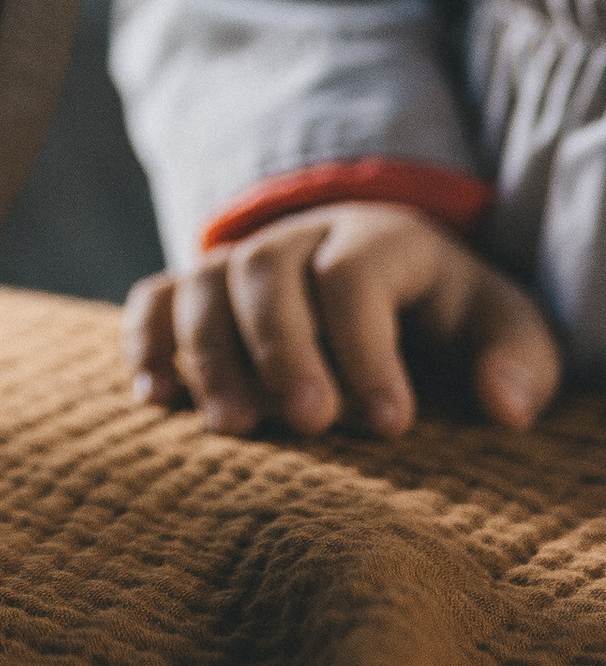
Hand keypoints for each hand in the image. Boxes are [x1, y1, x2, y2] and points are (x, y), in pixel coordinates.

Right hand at [125, 202, 560, 441]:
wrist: (391, 282)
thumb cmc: (452, 320)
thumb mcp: (503, 327)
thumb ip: (518, 359)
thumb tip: (503, 404)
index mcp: (378, 237)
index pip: (355, 275)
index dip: (368, 347)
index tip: (391, 423)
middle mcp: (298, 237)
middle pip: (266, 270)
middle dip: (282, 348)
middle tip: (308, 422)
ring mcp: (240, 260)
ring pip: (203, 283)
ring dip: (210, 355)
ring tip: (232, 428)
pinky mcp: (198, 291)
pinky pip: (154, 298)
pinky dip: (148, 342)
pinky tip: (155, 398)